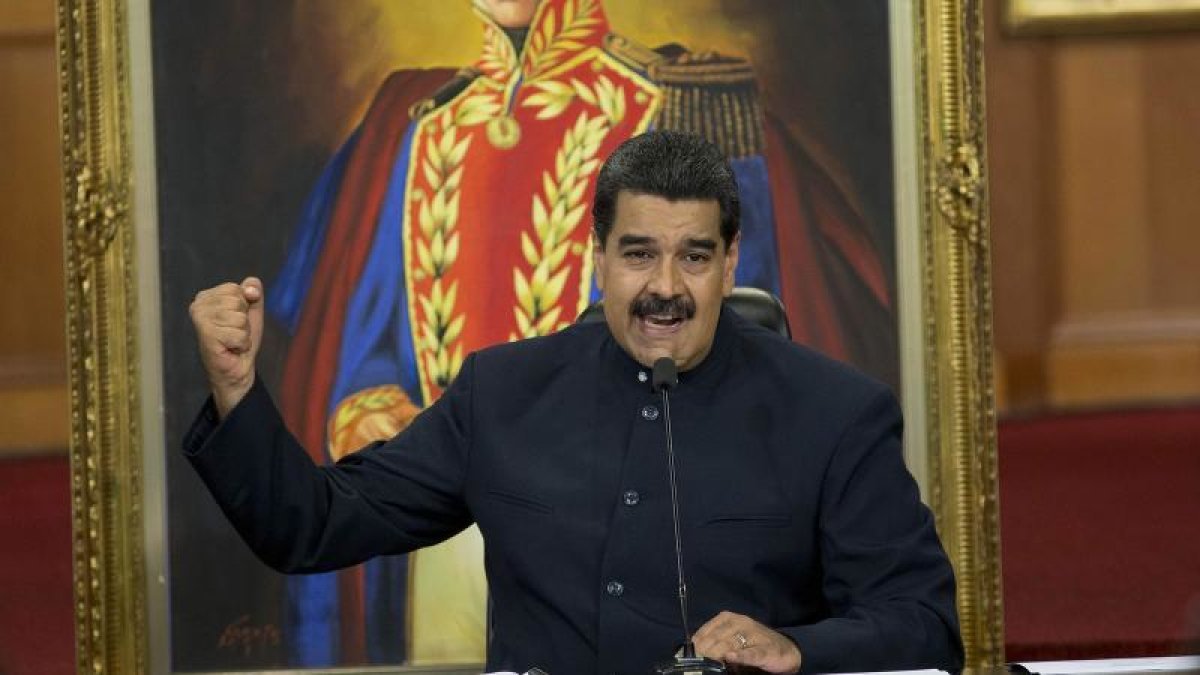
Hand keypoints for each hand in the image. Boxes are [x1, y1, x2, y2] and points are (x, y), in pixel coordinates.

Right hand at [189, 277, 263, 417]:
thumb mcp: (251, 309)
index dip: (244, 306)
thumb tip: (251, 289)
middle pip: (238, 301)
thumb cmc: (240, 339)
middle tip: (234, 332)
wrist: (236, 368)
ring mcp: (200, 321)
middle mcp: (198, 305)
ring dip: (243, 333)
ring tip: (232, 341)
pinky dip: (241, 344)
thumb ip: (253, 290)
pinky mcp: (206, 336)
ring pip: (240, 318)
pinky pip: (239, 334)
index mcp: (206, 296)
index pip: (235, 288)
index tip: (235, 320)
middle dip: (244, 320)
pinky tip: (231, 348)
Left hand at [692, 611, 800, 673]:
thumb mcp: (732, 638)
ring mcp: (754, 635)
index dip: (697, 643)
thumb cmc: (754, 644)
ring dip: (718, 654)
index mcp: (729, 618)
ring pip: (731, 644)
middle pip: (717, 638)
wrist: (785, 651)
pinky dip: (740, 656)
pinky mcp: (766, 650)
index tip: (689, 654)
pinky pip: (751, 653)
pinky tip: (731, 657)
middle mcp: (741, 622)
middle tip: (697, 663)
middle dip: (705, 651)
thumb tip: (694, 651)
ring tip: (708, 662)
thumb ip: (715, 642)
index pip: (708, 630)